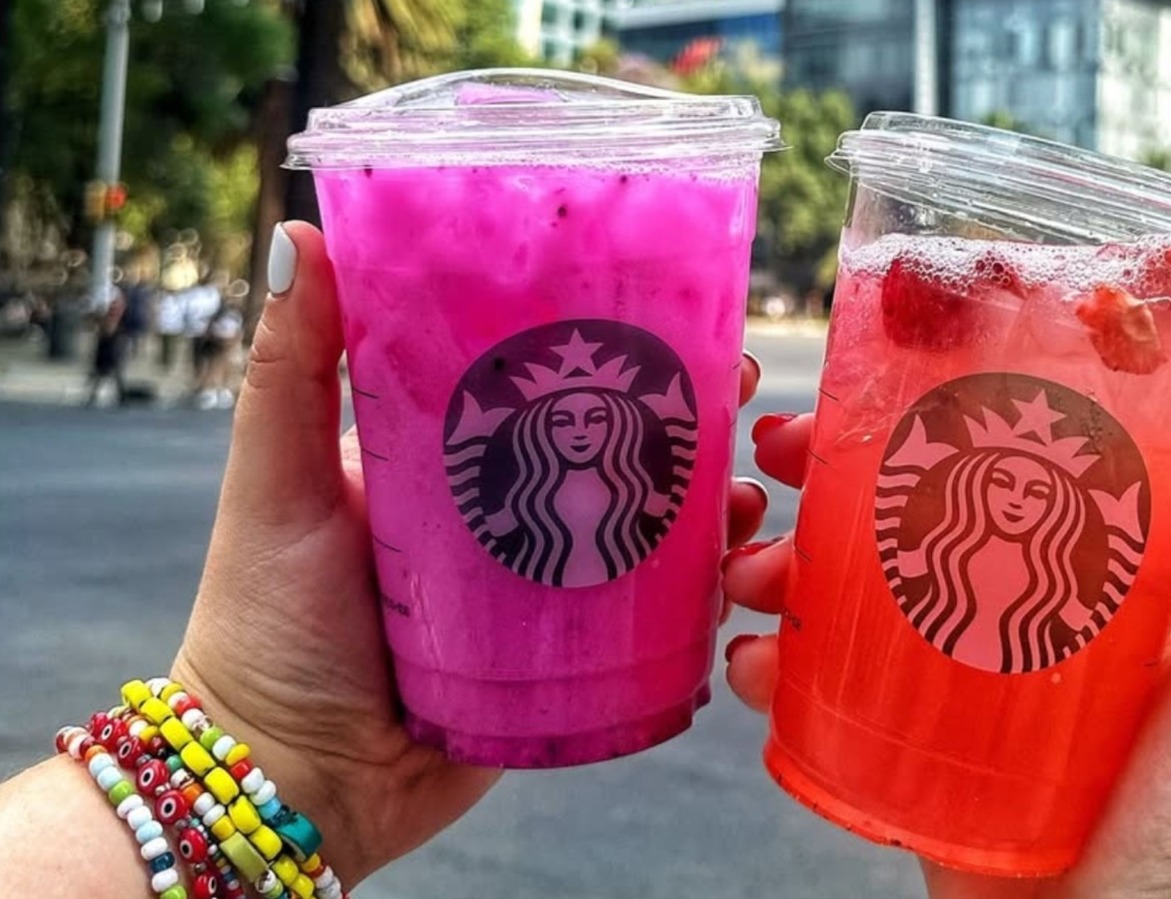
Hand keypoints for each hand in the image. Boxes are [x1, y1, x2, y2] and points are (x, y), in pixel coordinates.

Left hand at [171, 222, 768, 884]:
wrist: (293, 778)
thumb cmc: (269, 623)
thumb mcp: (277, 481)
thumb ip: (291, 371)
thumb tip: (297, 236)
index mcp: (449, 458)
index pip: (545, 383)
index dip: (609, 345)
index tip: (674, 307)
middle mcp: (507, 513)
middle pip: (616, 451)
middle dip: (687, 420)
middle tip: (741, 396)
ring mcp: (546, 588)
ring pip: (649, 532)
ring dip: (709, 506)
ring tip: (742, 494)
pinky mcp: (570, 662)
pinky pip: (649, 620)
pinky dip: (699, 593)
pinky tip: (731, 572)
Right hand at [722, 343, 1170, 898]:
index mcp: (1117, 564)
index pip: (1037, 434)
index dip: (966, 377)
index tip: (904, 337)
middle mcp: (1034, 601)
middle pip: (924, 495)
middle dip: (843, 461)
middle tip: (783, 446)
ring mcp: (966, 671)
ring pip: (859, 578)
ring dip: (789, 554)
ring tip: (755, 568)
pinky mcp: (912, 745)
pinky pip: (830, 684)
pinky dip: (780, 662)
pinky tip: (758, 663)